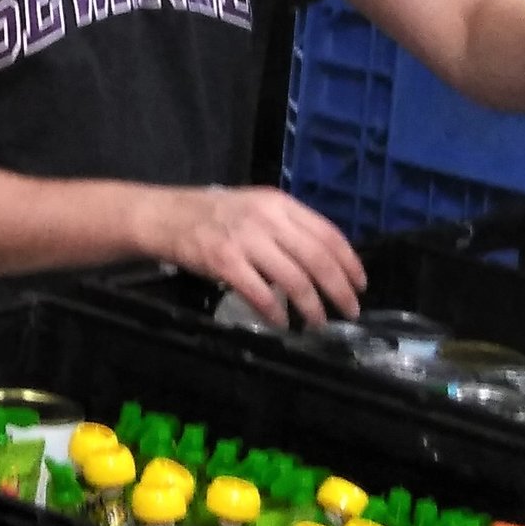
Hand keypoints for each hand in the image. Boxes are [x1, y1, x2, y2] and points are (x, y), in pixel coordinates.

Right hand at [129, 185, 364, 328]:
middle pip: (317, 258)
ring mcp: (245, 239)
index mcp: (279, 203)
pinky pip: (259, 292)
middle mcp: (266, 218)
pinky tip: (280, 322)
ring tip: (318, 322)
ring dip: (311, 306)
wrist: (164, 216)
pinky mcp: (223, 260)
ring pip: (293, 278)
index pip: (327, 233)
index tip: (360, 285)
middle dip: (339, 289)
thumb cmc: (212, 215)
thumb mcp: (255, 208)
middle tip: (350, 311)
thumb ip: (287, 228)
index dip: (350, 262)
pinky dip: (274, 311)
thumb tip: (322, 262)